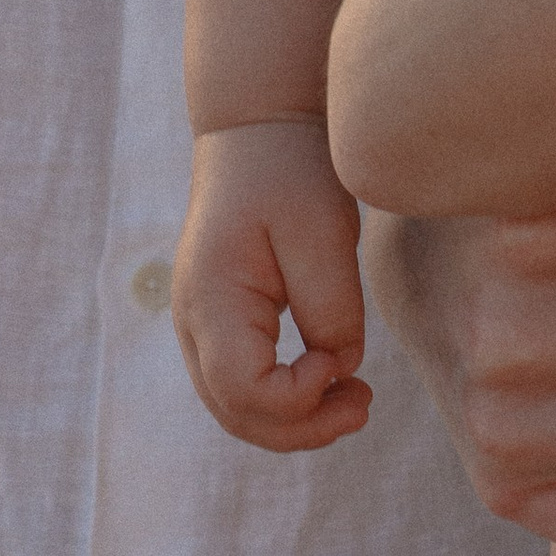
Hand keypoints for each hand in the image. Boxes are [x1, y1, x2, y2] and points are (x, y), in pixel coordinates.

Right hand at [173, 116, 372, 451]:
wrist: (256, 128)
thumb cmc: (288, 169)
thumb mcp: (321, 230)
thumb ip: (331, 307)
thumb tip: (340, 367)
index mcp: (211, 297)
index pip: (244, 389)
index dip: (297, 399)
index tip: (342, 365)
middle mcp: (192, 321)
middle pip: (237, 413)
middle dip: (302, 427)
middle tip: (363, 407)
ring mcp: (199, 324)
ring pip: (236, 406)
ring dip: (294, 419)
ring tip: (354, 402)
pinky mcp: (218, 320)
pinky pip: (242, 382)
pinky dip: (283, 397)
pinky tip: (327, 379)